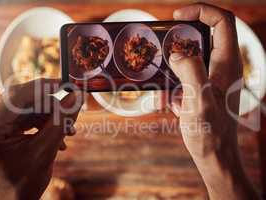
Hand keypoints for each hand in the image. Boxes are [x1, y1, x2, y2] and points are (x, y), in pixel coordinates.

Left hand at [0, 79, 82, 199]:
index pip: (18, 94)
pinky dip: (48, 127)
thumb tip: (76, 98)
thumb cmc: (17, 187)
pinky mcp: (8, 133)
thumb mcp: (43, 153)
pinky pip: (31, 121)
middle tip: (72, 113)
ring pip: (32, 111)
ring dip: (53, 119)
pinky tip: (59, 140)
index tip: (68, 85)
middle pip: (27, 102)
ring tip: (68, 133)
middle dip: (53, 107)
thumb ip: (60, 122)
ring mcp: (1, 127)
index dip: (45, 86)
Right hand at [168, 3, 259, 199]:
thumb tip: (176, 54)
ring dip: (174, 67)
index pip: (222, 21)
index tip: (177, 17)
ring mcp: (214, 79)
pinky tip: (170, 104)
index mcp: (227, 64)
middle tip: (164, 47)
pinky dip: (174, 86)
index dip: (201, 11)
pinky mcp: (204, 89)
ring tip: (164, 85)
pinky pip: (186, 78)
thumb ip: (190, 71)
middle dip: (182, 39)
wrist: (214, 155)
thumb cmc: (209, 133)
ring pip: (192, 58)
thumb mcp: (198, 101)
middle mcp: (223, 67)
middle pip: (206, 36)